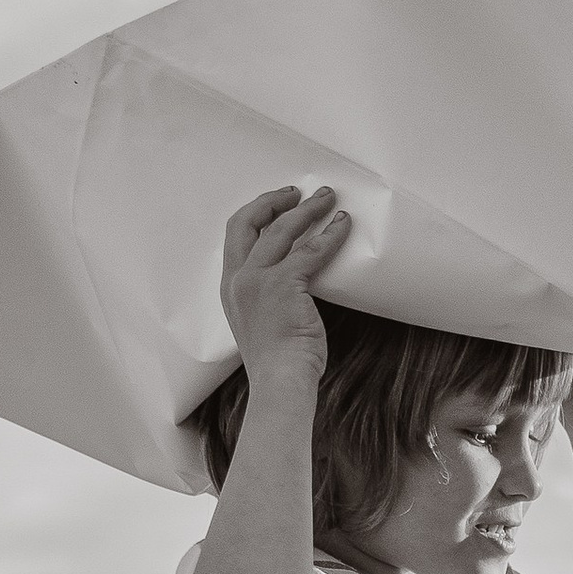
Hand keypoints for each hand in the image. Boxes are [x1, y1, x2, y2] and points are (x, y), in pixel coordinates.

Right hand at [219, 185, 346, 379]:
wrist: (279, 380)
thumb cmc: (276, 361)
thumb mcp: (260, 321)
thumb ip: (265, 297)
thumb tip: (290, 283)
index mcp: (230, 287)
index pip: (236, 236)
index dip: (256, 213)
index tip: (276, 204)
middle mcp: (238, 278)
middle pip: (248, 221)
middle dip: (274, 201)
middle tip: (298, 193)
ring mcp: (257, 280)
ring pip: (281, 229)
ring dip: (307, 209)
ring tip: (328, 198)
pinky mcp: (283, 285)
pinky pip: (310, 250)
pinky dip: (330, 234)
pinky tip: (342, 224)